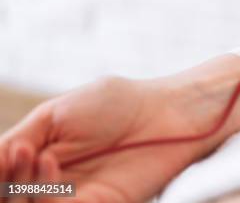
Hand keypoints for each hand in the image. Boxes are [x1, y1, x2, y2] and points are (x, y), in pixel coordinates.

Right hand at [0, 57, 239, 202]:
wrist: (167, 111)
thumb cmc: (117, 103)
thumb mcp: (57, 115)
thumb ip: (19, 140)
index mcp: (41, 160)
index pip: (5, 179)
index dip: (1, 173)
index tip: (9, 153)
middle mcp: (56, 184)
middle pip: (15, 200)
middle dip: (11, 183)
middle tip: (23, 154)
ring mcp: (79, 198)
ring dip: (27, 189)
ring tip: (38, 156)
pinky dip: (50, 199)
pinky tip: (51, 167)